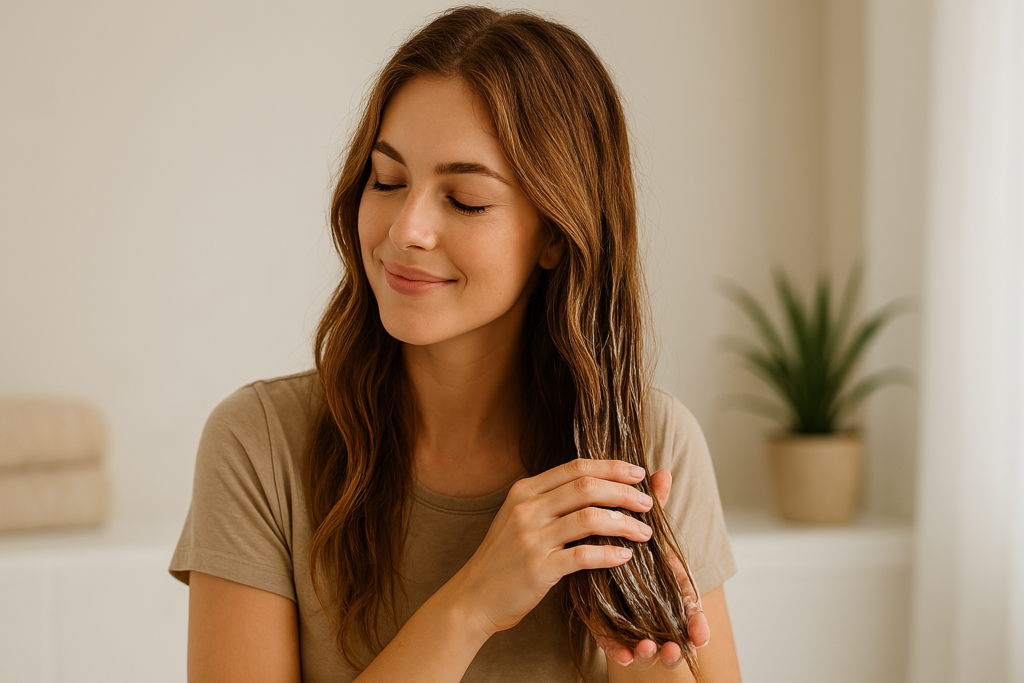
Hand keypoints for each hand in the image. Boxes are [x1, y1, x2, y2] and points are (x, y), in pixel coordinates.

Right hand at [449, 458, 655, 637]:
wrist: (473, 597)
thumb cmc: (505, 558)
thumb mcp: (520, 518)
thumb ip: (553, 500)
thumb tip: (598, 483)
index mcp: (525, 491)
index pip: (576, 467)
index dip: (611, 467)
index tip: (638, 473)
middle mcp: (527, 509)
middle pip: (587, 487)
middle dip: (624, 492)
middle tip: (648, 504)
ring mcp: (531, 538)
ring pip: (589, 518)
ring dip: (624, 523)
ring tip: (644, 532)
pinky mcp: (538, 568)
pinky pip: (583, 556)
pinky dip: (610, 554)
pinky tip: (625, 556)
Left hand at [593, 468, 709, 669]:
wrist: (602, 565)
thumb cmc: (632, 545)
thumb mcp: (641, 525)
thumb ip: (653, 503)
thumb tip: (662, 472)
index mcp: (667, 583)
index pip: (688, 606)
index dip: (697, 623)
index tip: (701, 636)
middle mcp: (654, 605)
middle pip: (671, 632)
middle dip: (674, 646)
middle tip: (671, 649)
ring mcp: (633, 617)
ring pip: (645, 642)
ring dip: (647, 651)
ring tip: (643, 650)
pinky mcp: (609, 625)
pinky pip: (614, 644)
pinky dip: (619, 651)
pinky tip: (622, 656)